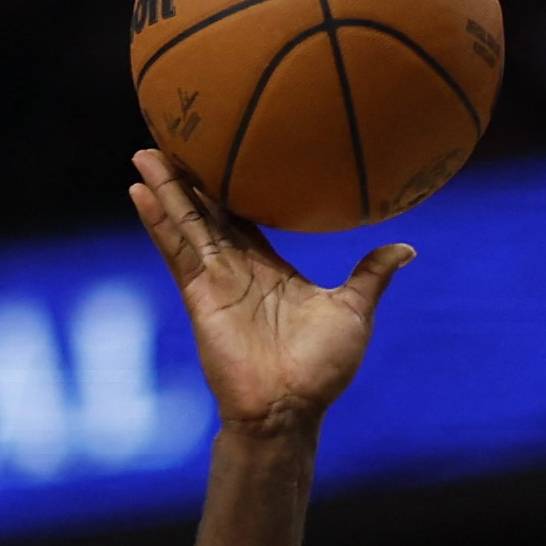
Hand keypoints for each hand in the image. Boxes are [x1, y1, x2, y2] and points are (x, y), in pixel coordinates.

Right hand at [125, 150, 413, 435]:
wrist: (291, 409)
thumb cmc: (323, 369)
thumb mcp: (355, 310)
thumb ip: (370, 275)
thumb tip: (405, 248)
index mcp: (270, 268)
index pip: (245, 217)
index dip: (232, 187)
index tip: (223, 153)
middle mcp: (237, 270)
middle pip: (208, 213)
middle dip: (190, 179)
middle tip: (174, 137)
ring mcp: (215, 280)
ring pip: (187, 223)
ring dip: (166, 188)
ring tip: (146, 150)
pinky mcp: (199, 294)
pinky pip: (176, 250)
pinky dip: (159, 220)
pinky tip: (139, 190)